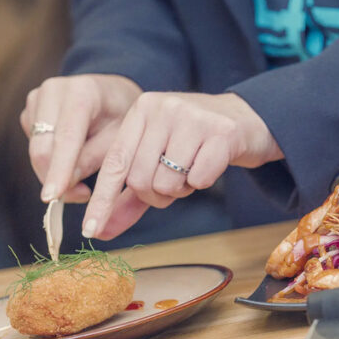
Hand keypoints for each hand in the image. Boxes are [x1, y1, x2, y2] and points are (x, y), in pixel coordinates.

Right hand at [21, 74, 143, 202]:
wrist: (111, 94)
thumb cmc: (120, 117)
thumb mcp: (119, 139)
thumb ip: (93, 159)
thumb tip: (66, 184)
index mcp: (82, 92)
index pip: (67, 137)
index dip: (59, 169)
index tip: (52, 196)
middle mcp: (53, 90)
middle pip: (42, 147)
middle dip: (56, 179)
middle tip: (82, 196)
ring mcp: (37, 98)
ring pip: (36, 150)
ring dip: (54, 173)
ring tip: (83, 181)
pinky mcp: (29, 111)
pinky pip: (34, 146)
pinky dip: (50, 161)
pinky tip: (71, 158)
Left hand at [82, 91, 282, 239]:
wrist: (248, 120)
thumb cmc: (196, 143)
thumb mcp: (158, 160)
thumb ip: (128, 196)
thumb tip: (100, 231)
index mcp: (142, 109)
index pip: (115, 162)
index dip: (102, 199)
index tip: (90, 230)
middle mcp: (163, 107)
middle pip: (140, 179)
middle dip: (156, 195)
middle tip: (175, 184)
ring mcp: (193, 117)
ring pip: (168, 183)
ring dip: (181, 189)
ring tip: (193, 169)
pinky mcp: (221, 132)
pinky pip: (198, 180)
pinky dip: (202, 183)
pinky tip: (211, 164)